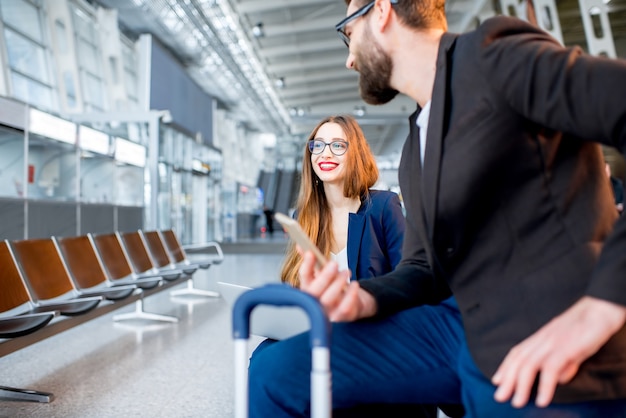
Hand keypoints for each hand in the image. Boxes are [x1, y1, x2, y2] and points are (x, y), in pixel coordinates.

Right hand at [298, 251, 376, 321]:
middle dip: (324, 276)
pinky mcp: (339, 317)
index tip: (310, 253)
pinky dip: (351, 294)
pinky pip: (344, 307)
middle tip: (334, 264)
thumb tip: (301, 245)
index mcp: (307, 288)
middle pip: (314, 290)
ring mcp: (325, 311)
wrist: (350, 304)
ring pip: (329, 299)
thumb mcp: (323, 272)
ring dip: (338, 283)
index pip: (303, 276)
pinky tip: (355, 285)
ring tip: (346, 272)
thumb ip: (314, 261)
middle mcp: (313, 301)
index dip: (306, 265)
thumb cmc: (334, 287)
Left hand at [492, 296, 625, 407]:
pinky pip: (551, 368)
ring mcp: (552, 343)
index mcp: (541, 338)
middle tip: (499, 397)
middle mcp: (542, 340)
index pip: (518, 352)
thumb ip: (564, 363)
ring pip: (529, 365)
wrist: (599, 310)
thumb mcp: (570, 346)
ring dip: (521, 385)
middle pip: (519, 360)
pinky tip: (542, 399)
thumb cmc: (585, 327)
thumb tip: (559, 379)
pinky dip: (545, 385)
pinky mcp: (566, 348)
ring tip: (517, 402)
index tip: (497, 380)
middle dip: (507, 380)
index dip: (505, 366)